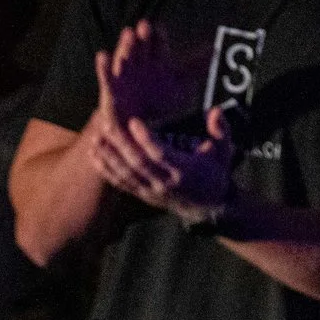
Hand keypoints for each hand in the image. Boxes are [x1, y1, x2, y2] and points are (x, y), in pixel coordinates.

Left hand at [79, 23, 238, 224]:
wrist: (210, 208)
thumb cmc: (215, 174)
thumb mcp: (224, 152)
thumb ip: (221, 131)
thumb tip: (215, 111)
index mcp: (184, 171)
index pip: (161, 155)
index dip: (146, 139)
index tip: (134, 122)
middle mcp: (165, 183)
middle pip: (138, 163)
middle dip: (120, 145)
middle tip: (106, 125)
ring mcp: (152, 191)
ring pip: (127, 175)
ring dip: (109, 157)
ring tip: (96, 138)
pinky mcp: (143, 196)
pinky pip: (122, 184)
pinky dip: (107, 170)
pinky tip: (95, 155)